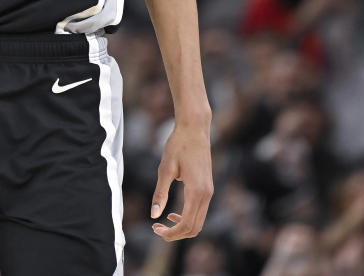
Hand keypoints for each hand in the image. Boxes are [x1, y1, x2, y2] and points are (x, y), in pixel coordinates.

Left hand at [151, 122, 212, 241]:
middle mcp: (206, 194)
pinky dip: (188, 218)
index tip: (155, 228)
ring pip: (199, 222)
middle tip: (157, 230)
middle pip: (195, 228)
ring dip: (182, 227)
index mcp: (196, 191)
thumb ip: (160, 193)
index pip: (186, 224)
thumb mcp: (165, 169)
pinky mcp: (208, 188)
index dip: (171, 232)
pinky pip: (200, 212)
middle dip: (176, 234)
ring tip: (162, 224)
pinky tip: (173, 214)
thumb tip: (153, 216)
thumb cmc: (178, 145)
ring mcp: (209, 192)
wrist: (194, 128)